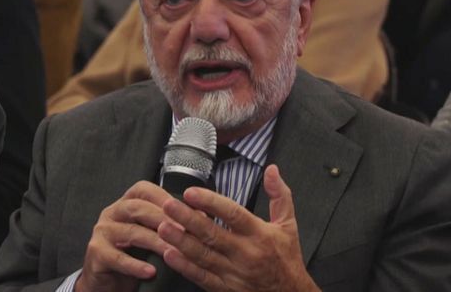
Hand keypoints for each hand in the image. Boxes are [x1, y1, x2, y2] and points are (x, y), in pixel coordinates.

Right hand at [75, 181, 177, 291]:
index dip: (164, 197)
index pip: (144, 190)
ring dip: (155, 242)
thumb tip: (200, 216)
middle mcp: (112, 213)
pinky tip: (151, 271)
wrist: (108, 281)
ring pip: (131, 232)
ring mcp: (102, 232)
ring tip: (173, 251)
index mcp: (126, 204)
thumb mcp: (152, 235)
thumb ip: (169, 224)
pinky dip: (136, 265)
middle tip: (184, 231)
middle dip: (164, 218)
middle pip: (138, 208)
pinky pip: (118, 258)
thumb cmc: (132, 255)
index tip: (185, 209)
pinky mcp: (97, 253)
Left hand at [157, 165, 319, 291]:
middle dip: (188, 218)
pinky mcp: (225, 288)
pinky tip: (169, 254)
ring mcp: (234, 273)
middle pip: (212, 233)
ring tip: (162, 227)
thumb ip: (280, 195)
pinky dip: (184, 266)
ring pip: (203, 255)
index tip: (191, 192)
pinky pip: (201, 276)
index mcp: (259, 234)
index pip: (233, 214)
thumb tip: (272, 169)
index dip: (211, 202)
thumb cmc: (287, 258)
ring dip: (181, 241)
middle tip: (168, 204)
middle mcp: (245, 253)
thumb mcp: (288, 224)